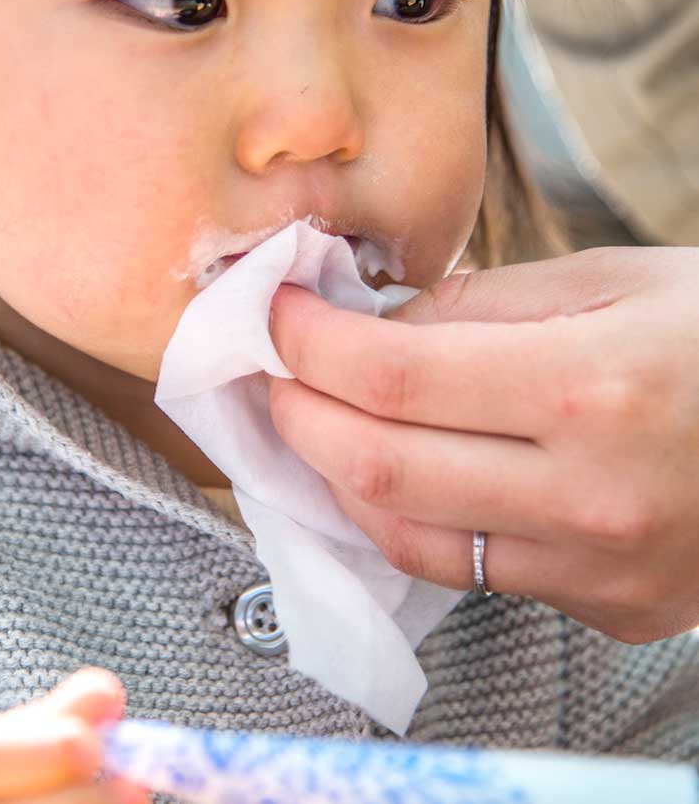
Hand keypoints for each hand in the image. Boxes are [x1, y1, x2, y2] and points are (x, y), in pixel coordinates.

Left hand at [267, 247, 698, 643]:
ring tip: (308, 420)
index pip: (390, 375)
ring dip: (329, 474)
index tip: (274, 312)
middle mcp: (591, 494)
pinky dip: (400, 518)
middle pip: (375, 464)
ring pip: (404, 535)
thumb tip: (374, 323)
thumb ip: (482, 303)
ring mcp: (601, 567)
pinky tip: (383, 473)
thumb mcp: (616, 278)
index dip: (306, 341)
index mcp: (592, 386)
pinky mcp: (611, 608)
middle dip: (293, 411)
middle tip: (272, 369)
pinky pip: (465, 569)